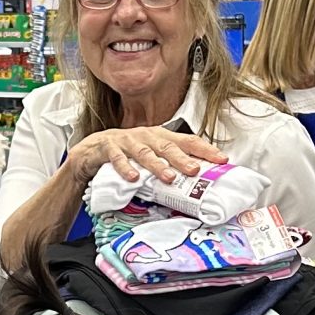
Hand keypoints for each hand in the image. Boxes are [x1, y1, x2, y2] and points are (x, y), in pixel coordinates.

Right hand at [68, 124, 226, 188]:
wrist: (93, 149)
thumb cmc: (128, 152)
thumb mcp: (151, 154)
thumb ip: (169, 162)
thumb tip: (198, 177)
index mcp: (160, 137)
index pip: (187, 141)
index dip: (205, 149)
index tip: (221, 159)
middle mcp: (146, 136)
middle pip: (167, 146)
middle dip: (183, 158)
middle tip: (195, 170)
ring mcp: (127, 141)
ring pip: (145, 153)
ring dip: (157, 165)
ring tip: (169, 177)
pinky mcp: (108, 148)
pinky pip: (117, 158)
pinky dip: (125, 168)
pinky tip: (133, 178)